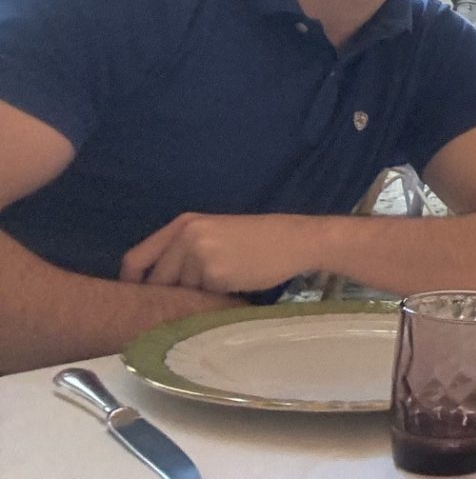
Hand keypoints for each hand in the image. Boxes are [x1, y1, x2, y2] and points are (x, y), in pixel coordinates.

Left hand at [120, 213, 313, 294]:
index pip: (136, 259)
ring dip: (193, 298)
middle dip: (169, 295)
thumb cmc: (258, 240)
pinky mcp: (214, 271)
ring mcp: (199, 252)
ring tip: (220, 290)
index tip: (137, 301)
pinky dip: (210, 301)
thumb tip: (153, 286)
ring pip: (178, 292)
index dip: (131, 284)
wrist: (295, 240)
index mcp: (183, 224)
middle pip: (155, 280)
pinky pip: (199, 298)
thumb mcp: (214, 234)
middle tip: (190, 300)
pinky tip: (231, 291)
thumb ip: (183, 251)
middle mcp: (186, 235)